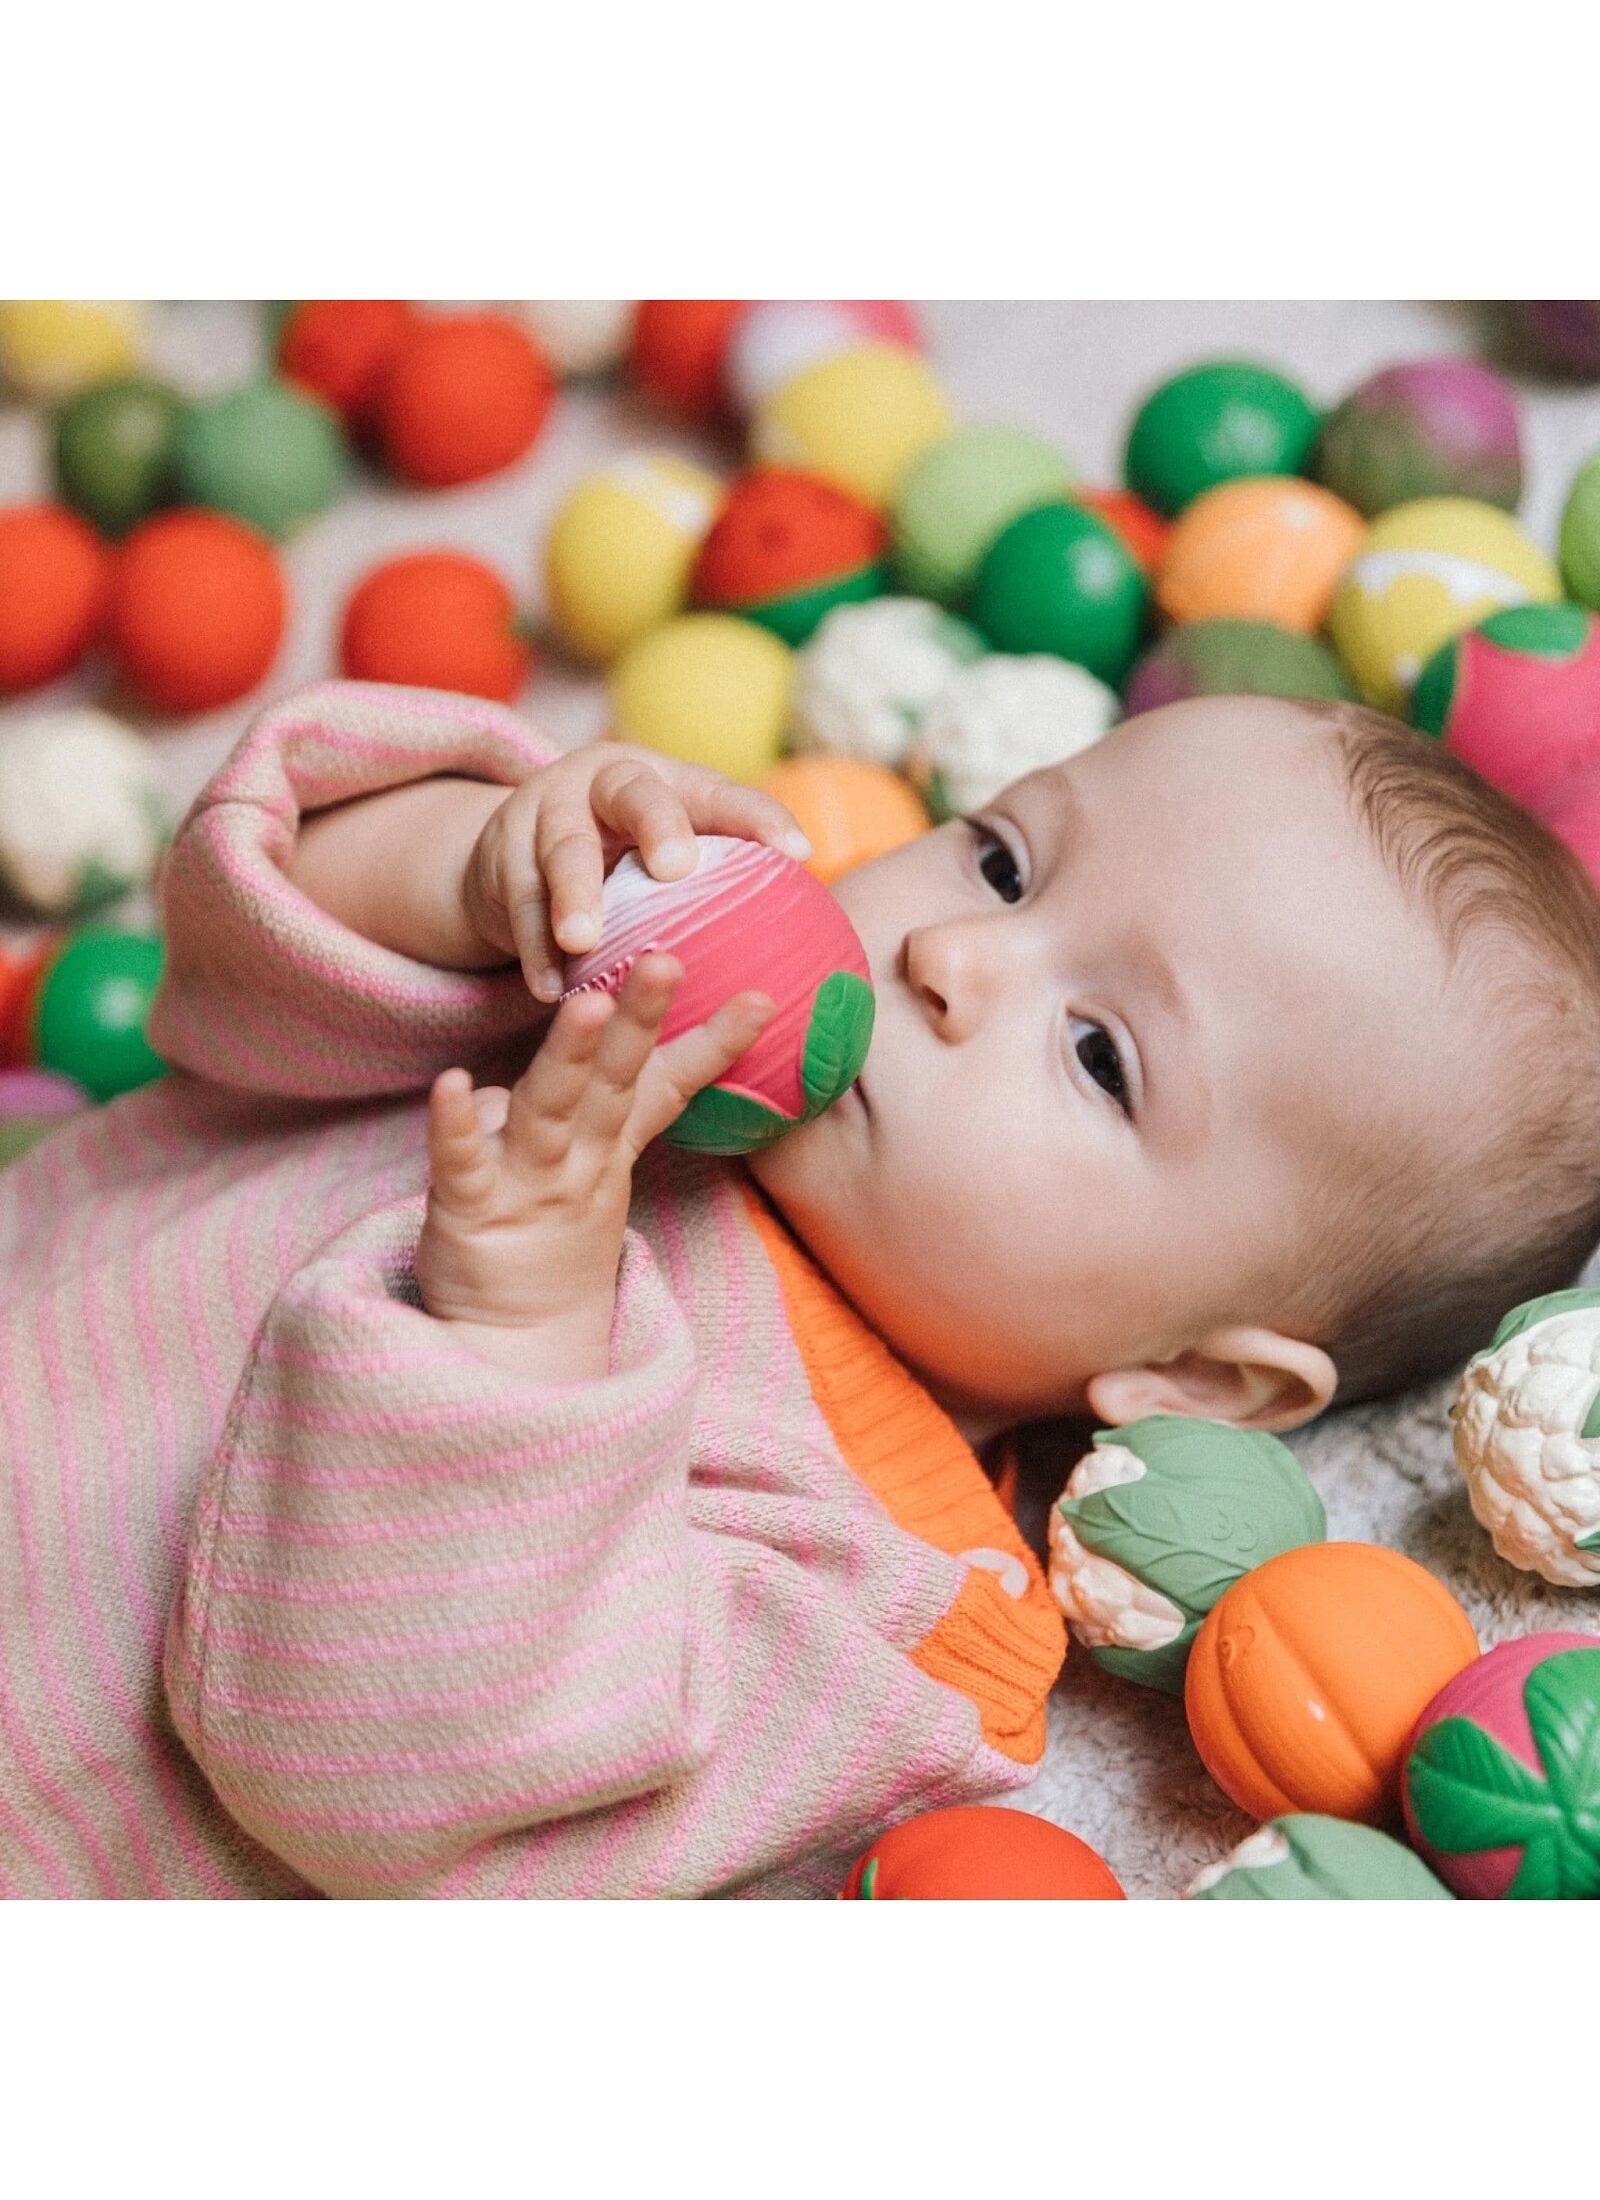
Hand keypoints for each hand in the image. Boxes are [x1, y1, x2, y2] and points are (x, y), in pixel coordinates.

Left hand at [414, 951, 775, 1358]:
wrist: (511, 1346)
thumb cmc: (537, 1246)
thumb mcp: (570, 1169)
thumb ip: (568, 1107)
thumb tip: (557, 1049)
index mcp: (603, 1146)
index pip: (664, 1086)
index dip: (712, 1044)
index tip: (764, 999)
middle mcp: (575, 1161)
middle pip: (613, 1083)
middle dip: (639, 1020)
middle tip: (664, 959)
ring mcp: (525, 1186)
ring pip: (550, 1110)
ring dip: (571, 1057)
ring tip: (589, 1008)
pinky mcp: (468, 1213)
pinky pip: (460, 1164)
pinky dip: (457, 1125)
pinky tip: (453, 1083)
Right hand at [461, 740, 812, 1005]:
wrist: (514, 853)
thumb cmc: (623, 863)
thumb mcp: (670, 856)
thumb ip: (725, 883)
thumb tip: (817, 952)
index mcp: (668, 781)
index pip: (721, 793)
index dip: (758, 818)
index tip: (797, 854)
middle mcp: (606, 782)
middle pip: (636, 793)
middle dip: (658, 825)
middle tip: (676, 869)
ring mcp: (547, 812)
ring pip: (563, 849)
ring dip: (574, 895)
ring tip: (584, 942)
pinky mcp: (501, 855)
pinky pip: (517, 903)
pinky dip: (532, 947)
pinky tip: (549, 987)